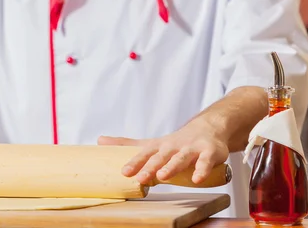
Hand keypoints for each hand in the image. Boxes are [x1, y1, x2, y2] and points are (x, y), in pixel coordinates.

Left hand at [98, 119, 228, 184]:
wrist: (207, 128)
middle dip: (150, 167)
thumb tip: (99, 140)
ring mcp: (191, 149)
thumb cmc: (176, 142)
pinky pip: (205, 162)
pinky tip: (197, 179)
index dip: (135, 162)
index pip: (144, 154)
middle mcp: (174, 146)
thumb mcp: (151, 143)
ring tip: (163, 176)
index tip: (124, 172)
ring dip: (172, 167)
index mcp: (159, 146)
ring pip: (181, 158)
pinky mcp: (209, 152)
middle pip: (161, 157)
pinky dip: (201, 170)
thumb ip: (127, 144)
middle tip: (140, 178)